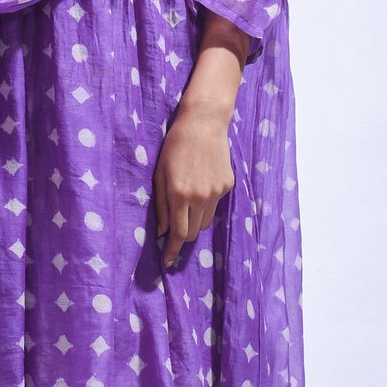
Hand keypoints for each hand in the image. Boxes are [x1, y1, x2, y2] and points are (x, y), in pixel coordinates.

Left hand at [151, 98, 234, 267]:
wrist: (203, 123)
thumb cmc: (174, 146)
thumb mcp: (159, 174)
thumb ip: (160, 205)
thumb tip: (161, 231)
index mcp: (179, 195)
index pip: (177, 234)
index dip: (172, 250)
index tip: (167, 262)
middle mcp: (200, 197)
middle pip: (192, 232)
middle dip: (182, 236)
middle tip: (172, 232)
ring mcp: (216, 192)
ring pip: (205, 222)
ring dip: (194, 221)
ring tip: (186, 203)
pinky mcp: (227, 186)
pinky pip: (214, 206)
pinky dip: (205, 205)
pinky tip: (200, 185)